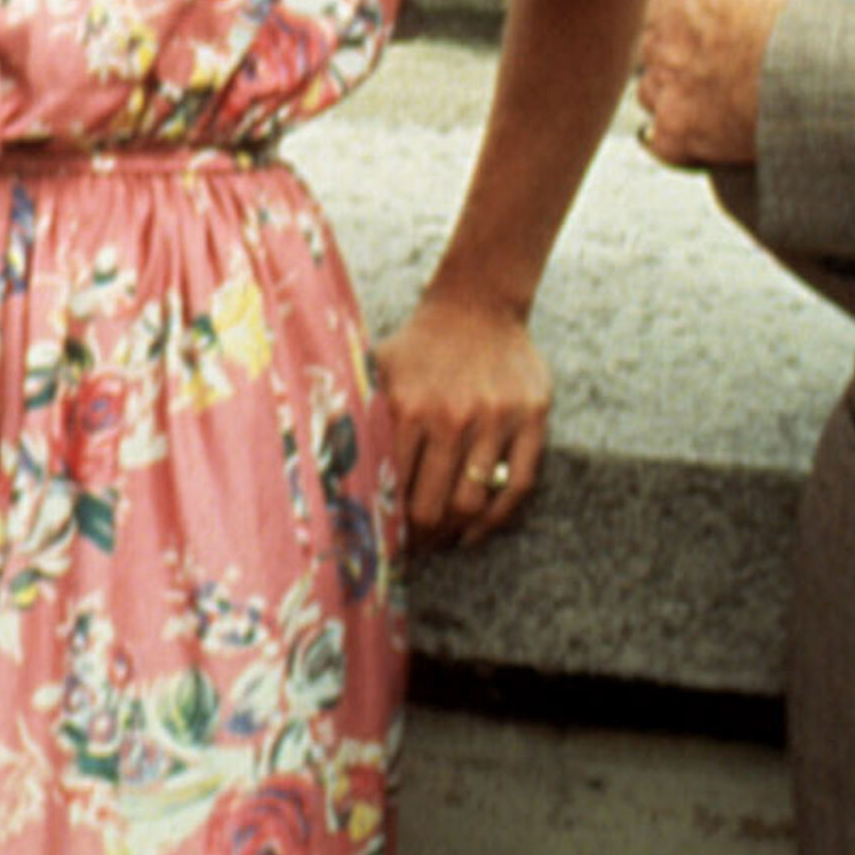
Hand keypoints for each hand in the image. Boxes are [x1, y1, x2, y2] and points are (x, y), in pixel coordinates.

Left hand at [374, 289, 551, 547]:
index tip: (382, 537)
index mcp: (408, 405)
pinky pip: (517, 485)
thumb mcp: (378, 369)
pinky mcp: (531, 419)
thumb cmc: (419, 347)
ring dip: (454, 532)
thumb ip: (356, 414)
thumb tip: (322, 466)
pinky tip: (476, 530)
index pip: (393, 485)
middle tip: (412, 548)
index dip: (387, 520)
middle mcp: (452, 415)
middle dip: (419, 536)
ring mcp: (496, 419)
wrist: (476, 305)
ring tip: (440, 541)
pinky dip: (496, 518)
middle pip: (433, 504)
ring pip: (474, 501)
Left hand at [635, 0, 854, 168]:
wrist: (818, 84)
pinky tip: (697, 139)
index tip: (721, 32)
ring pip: (653, 92)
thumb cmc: (815, 19)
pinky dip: (673, 141)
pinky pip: (657, 139)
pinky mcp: (675, 136)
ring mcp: (667, 88)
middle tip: (721, 71)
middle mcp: (665, 38)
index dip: (694, 20)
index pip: (670, 5)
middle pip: (659, 49)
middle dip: (683, 58)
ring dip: (675, 98)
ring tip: (713, 104)